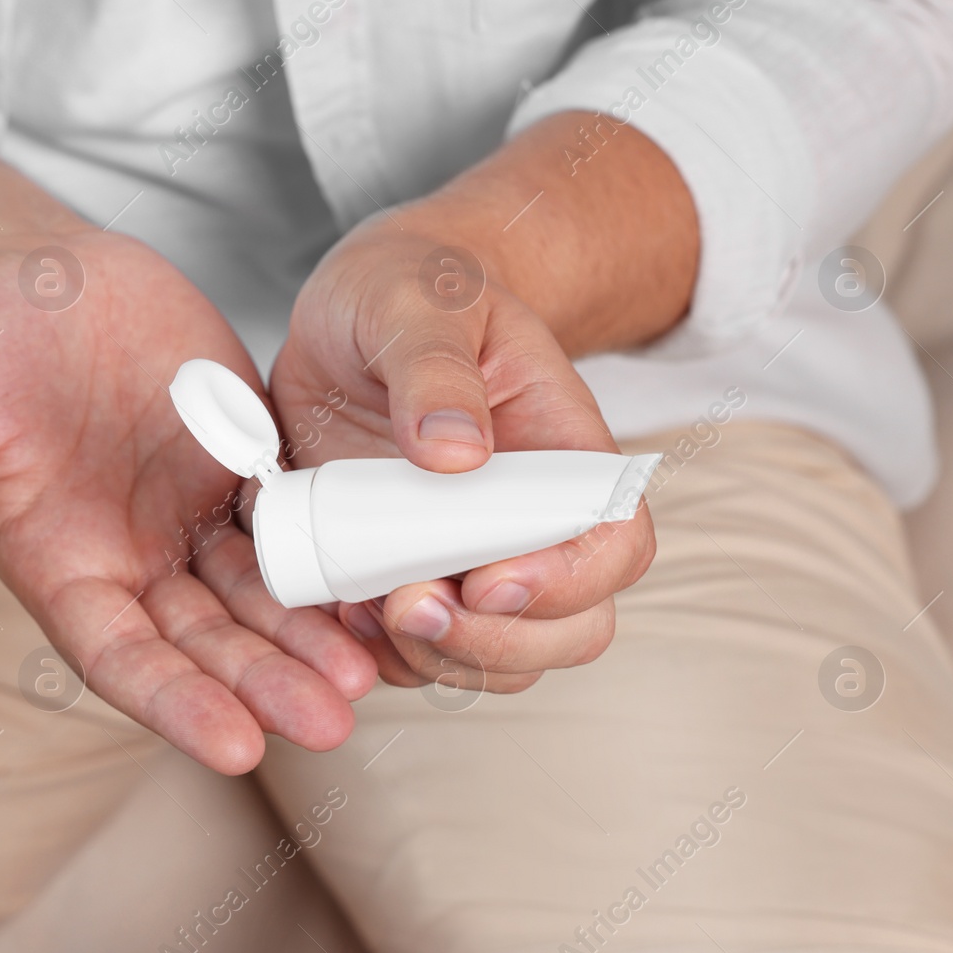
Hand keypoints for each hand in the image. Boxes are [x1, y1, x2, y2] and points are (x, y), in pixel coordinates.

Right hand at [0, 231, 376, 772]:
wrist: (31, 267)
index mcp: (61, 569)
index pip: (122, 659)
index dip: (176, 704)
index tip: (236, 749)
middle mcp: (133, 558)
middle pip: (207, 642)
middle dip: (265, 683)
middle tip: (330, 724)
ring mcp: (191, 512)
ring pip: (260, 591)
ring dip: (308, 634)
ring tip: (366, 670)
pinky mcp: (240, 459)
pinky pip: (293, 514)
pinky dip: (330, 549)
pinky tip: (376, 578)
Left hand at [270, 219, 657, 693]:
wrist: (358, 314)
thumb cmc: (411, 291)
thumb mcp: (418, 300)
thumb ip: (435, 365)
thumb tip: (455, 452)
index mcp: (566, 454)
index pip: (613, 544)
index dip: (567, 582)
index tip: (487, 584)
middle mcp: (532, 524)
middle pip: (568, 631)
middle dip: (494, 644)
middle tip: (408, 607)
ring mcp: (472, 561)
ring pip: (495, 661)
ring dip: (434, 659)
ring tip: (364, 607)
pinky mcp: (409, 579)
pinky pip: (418, 655)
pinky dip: (383, 656)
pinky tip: (340, 610)